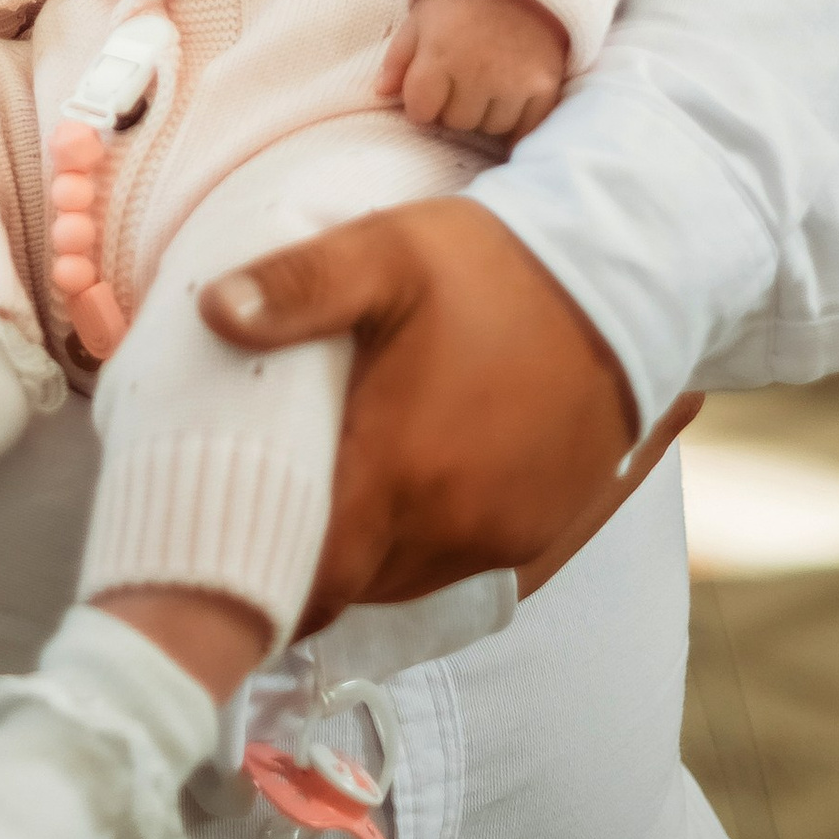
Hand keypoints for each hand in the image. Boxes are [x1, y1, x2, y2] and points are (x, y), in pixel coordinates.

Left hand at [201, 198, 698, 630]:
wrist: (627, 278)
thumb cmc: (493, 265)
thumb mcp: (386, 253)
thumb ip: (297, 286)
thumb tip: (212, 310)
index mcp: (398, 475)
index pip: (308, 580)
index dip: (262, 577)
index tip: (224, 551)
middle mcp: (450, 528)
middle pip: (353, 585)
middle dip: (309, 559)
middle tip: (271, 506)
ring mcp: (501, 535)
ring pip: (404, 578)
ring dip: (367, 551)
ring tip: (336, 490)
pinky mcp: (540, 527)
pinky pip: (460, 560)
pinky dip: (423, 539)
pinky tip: (410, 481)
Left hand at [379, 0, 568, 145]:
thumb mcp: (421, 17)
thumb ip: (398, 58)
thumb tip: (381, 94)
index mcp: (441, 52)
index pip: (420, 111)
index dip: (420, 103)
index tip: (429, 88)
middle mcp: (478, 70)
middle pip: (456, 122)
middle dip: (453, 105)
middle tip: (462, 77)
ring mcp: (515, 80)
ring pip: (491, 128)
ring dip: (486, 112)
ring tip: (489, 80)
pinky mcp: (546, 85)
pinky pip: (526, 128)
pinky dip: (518, 122)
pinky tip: (511, 102)